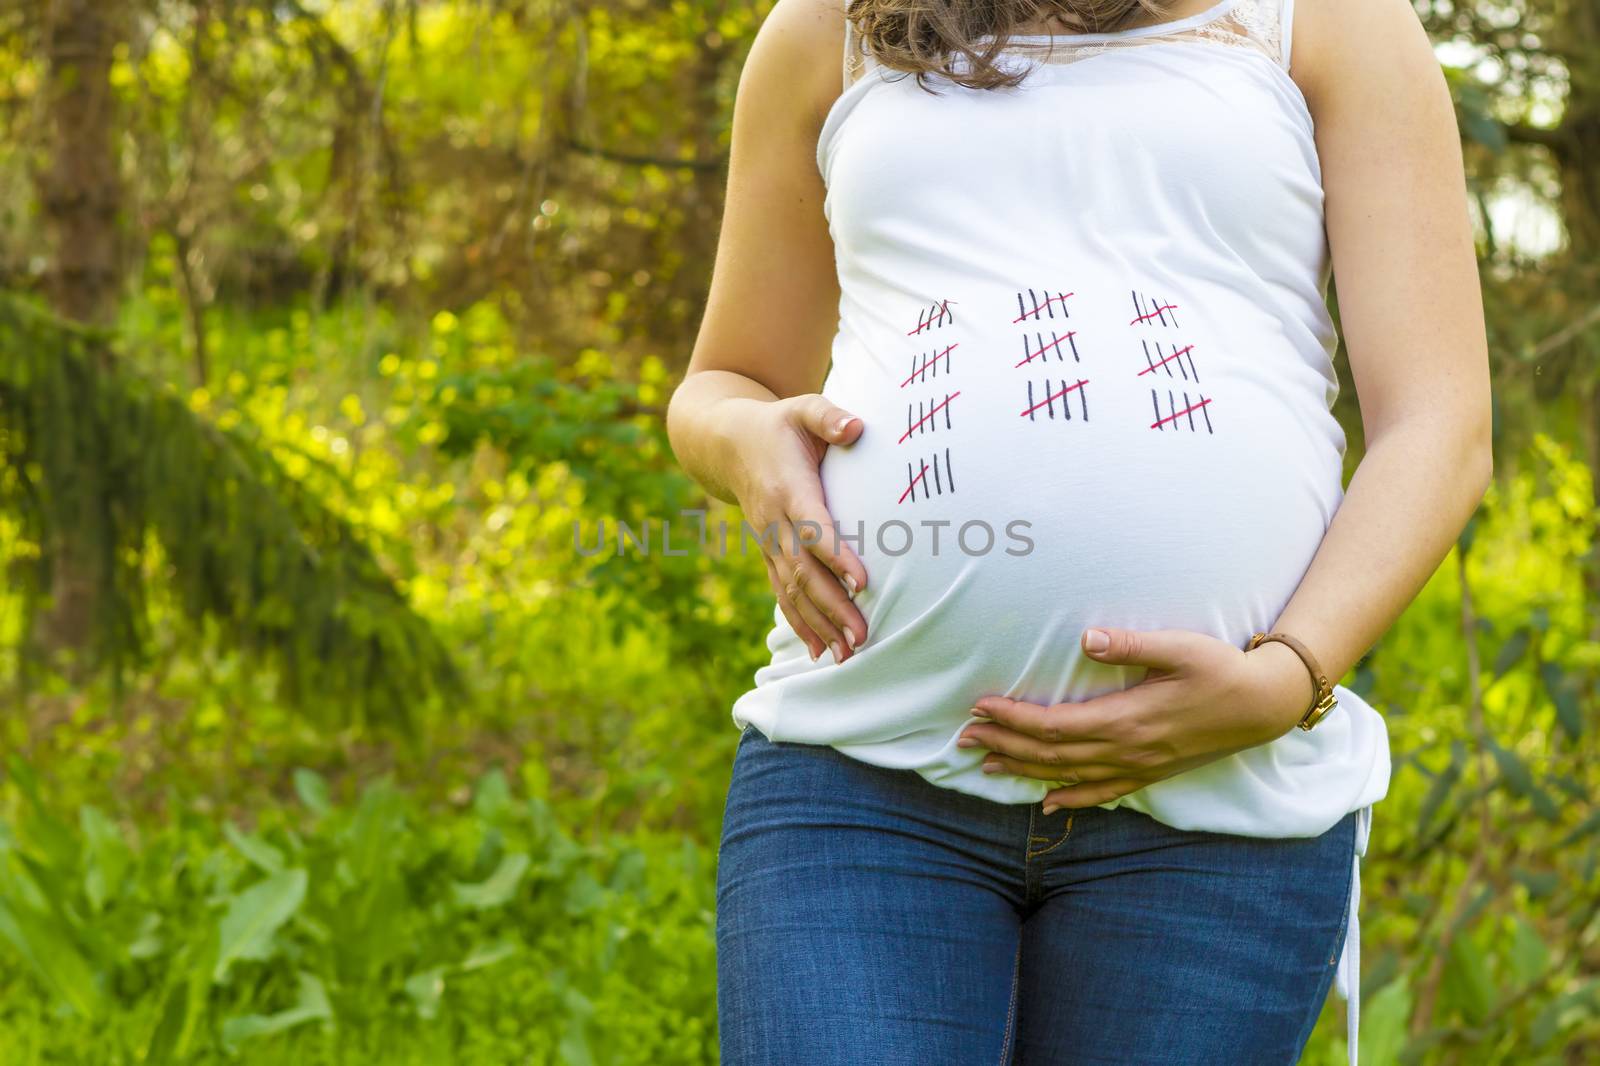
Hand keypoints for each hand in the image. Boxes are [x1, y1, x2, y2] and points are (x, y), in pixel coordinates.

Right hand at [724, 393, 868, 663]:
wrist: (726, 443)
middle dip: (832, 606)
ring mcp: (768, 542)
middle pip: (803, 571)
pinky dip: (799, 623)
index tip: (862, 580)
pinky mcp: (768, 554)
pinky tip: (818, 652)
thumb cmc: (778, 424)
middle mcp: (774, 521)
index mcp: (786, 487)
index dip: (835, 554)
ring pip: (791, 590)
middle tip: (862, 636)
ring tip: (847, 655)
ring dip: (819, 624)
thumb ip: (829, 416)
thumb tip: (857, 427)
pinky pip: (782, 593)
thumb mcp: (802, 408)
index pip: (811, 526)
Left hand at [957, 627, 1316, 811]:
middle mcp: (1127, 750)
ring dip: (1025, 771)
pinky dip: (1070, 800)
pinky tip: (1046, 804)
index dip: (1013, 719)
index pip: (1054, 725)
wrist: (1263, 706)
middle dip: (1005, 744)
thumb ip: (1131, 644)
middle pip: (1051, 754)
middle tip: (964, 738)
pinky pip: (1102, 793)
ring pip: (1069, 777)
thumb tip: (1087, 639)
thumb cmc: (1221, 668)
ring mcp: (1139, 767)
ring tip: (987, 765)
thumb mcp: (1179, 648)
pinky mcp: (1150, 773)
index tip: (980, 707)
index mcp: (1127, 719)